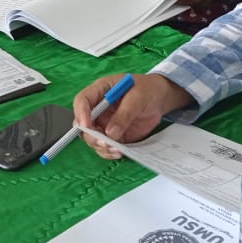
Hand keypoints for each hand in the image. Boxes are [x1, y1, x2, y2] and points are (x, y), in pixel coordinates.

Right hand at [72, 73, 192, 159]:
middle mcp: (98, 108)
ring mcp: (104, 123)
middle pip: (83, 123)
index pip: (82, 100)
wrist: (160, 98)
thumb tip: (110, 133)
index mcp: (100, 91)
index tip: (87, 126)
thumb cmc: (148, 90)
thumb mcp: (138, 97)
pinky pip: (105, 146)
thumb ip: (124, 114)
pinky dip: (109, 152)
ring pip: (92, 138)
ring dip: (100, 146)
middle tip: (105, 142)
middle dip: (91, 135)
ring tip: (116, 150)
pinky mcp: (113, 135)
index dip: (81, 113)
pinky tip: (119, 152)